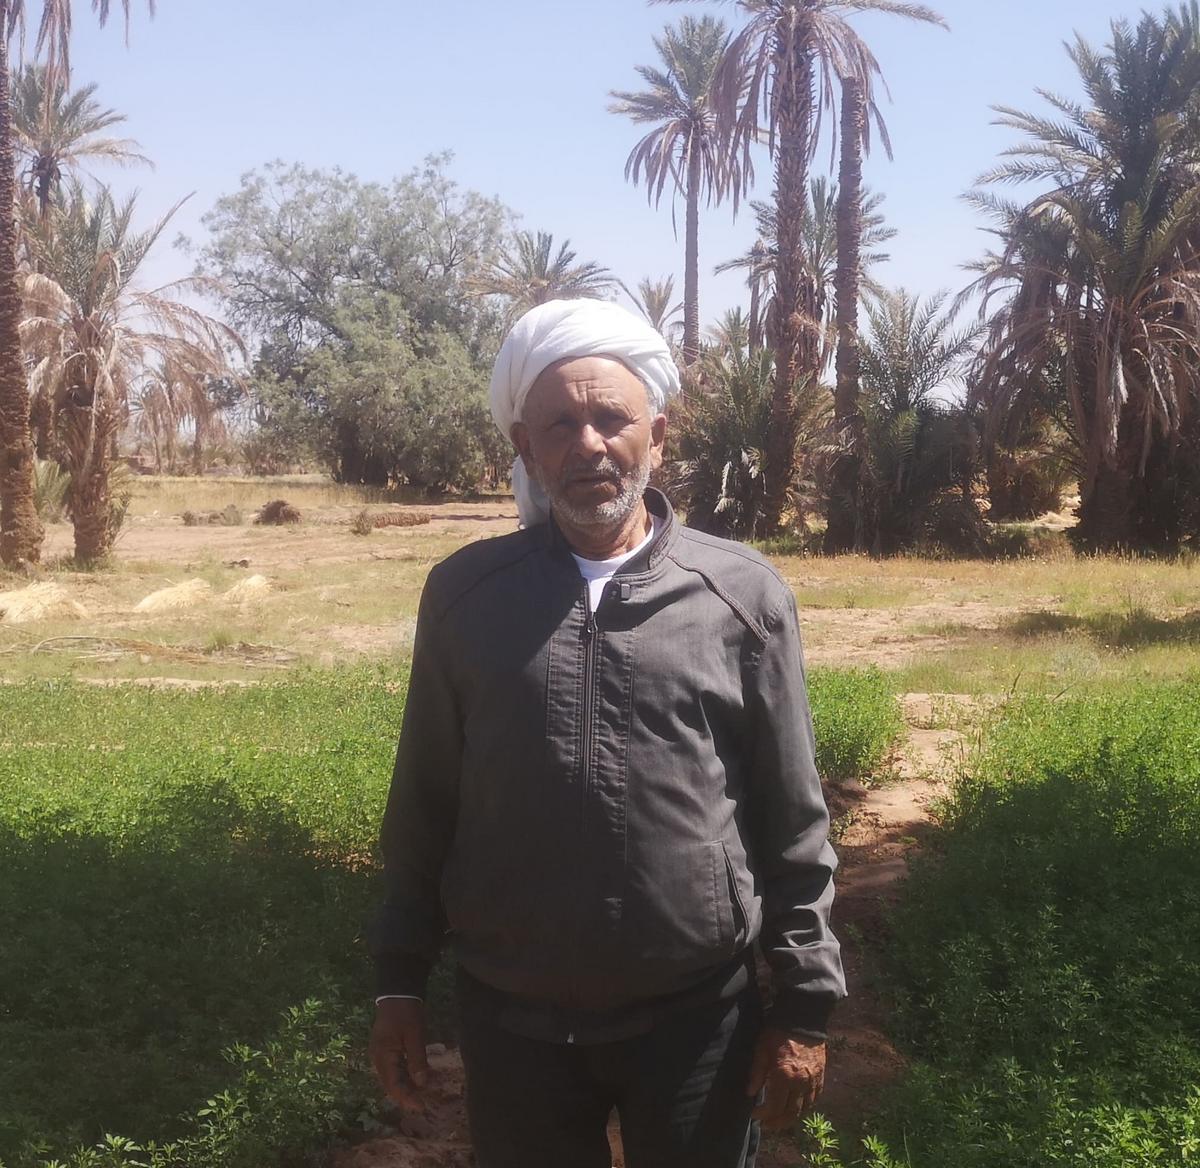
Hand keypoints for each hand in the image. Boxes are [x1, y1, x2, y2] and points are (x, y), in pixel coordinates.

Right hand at [369, 998, 428, 1113]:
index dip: (406, 1097)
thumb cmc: (406, 1012)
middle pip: (390, 1084)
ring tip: (420, 1097)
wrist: (397, 992)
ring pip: (391, 1077)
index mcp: (382, 1055)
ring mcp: (380, 1054)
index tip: (421, 1107)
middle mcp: (377, 1058)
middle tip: (422, 1105)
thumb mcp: (415, 1035)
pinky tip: (415, 1080)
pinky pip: (394, 1068)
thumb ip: (417, 1060)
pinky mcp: (385, 1050)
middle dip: (405, 1096)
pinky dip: (404, 1076)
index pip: (393, 1084)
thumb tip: (421, 1083)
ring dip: (404, 1087)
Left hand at [746, 1029, 825, 1129]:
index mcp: (783, 1076)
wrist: (803, 1017)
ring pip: (804, 1108)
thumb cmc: (778, 1031)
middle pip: (790, 1113)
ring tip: (780, 1118)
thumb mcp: (761, 1049)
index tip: (755, 1115)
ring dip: (791, 1117)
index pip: (774, 1107)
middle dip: (778, 1122)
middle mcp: (800, 1082)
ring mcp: (813, 1080)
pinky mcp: (821, 1076)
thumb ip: (757, 1073)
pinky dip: (805, 1105)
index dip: (764, 1115)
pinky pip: (814, 1098)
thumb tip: (750, 1093)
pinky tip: (797, 1105)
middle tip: (767, 1125)